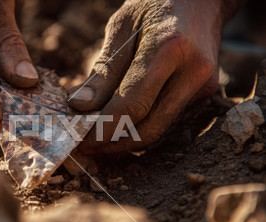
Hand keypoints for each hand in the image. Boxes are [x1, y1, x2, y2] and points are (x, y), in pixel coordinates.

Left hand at [69, 0, 237, 154]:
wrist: (201, 0)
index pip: (131, 105)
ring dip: (126, 142)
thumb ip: (103, 70)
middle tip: (85, 146)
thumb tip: (79, 107)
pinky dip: (141, 128)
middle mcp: (193, 72)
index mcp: (169, 49)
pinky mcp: (205, 94)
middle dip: (112, 144)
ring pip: (159, 131)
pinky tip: (119, 127)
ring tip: (97, 140)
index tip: (78, 138)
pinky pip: (167, 121)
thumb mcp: (121, 27)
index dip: (102, 129)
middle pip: (148, 128)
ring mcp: (204, 87)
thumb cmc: (155, 5)